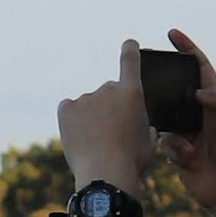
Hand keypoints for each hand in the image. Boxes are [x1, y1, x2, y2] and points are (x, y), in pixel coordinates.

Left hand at [57, 40, 152, 188]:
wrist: (105, 173)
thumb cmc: (132, 160)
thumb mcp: (149, 140)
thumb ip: (144, 123)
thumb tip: (138, 123)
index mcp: (132, 92)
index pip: (130, 61)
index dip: (130, 49)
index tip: (129, 43)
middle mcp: (108, 89)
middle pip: (109, 92)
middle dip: (111, 108)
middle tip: (112, 134)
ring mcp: (85, 98)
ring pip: (89, 105)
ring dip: (92, 117)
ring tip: (96, 142)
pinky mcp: (66, 108)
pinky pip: (69, 109)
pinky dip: (73, 119)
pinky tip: (79, 136)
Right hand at [155, 23, 215, 212]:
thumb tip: (198, 91)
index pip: (200, 68)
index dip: (187, 49)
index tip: (172, 34)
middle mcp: (199, 112)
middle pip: (176, 90)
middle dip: (165, 89)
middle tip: (153, 87)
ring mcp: (186, 130)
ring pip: (165, 118)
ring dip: (174, 134)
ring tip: (191, 149)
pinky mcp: (176, 148)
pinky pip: (163, 141)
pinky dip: (175, 150)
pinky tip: (190, 161)